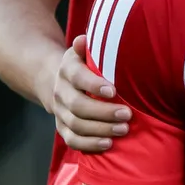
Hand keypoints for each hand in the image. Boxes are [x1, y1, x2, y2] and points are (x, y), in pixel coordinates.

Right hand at [47, 35, 130, 152]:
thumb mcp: (83, 51)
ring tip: (124, 129)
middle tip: (127, 114)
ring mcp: (60, 111)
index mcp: (67, 70)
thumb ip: (87, 47)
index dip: (93, 85)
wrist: (56, 81)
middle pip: (78, 106)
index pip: (77, 78)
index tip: (114, 91)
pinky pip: (72, 139)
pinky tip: (108, 144)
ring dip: (101, 129)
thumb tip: (84, 40)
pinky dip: (89, 144)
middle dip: (103, 112)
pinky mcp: (62, 127)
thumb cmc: (84, 65)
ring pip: (76, 125)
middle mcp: (61, 92)